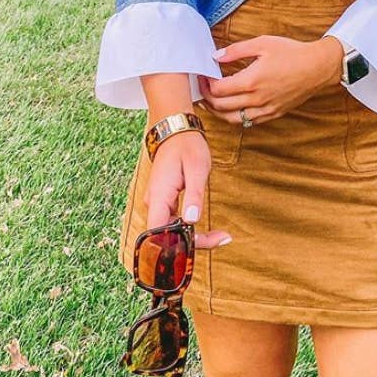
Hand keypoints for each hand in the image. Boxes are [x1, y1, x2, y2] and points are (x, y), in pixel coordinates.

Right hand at [142, 130, 231, 247]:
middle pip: (167, 236)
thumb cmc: (187, 147)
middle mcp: (154, 203)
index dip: (176, 247)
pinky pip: (174, 222)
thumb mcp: (196, 168)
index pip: (158, 234)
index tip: (204, 243)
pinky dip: (190, 228)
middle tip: (223, 238)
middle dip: (193, 243)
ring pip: (171, 231)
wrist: (176, 130)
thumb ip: (194, 195)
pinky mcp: (164, 202)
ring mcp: (158, 203)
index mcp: (159, 197)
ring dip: (193, 237)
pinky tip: (209, 230)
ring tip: (221, 236)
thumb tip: (192, 221)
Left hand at [197, 34, 344, 124]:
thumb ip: (236, 50)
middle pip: (221, 106)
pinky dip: (235, 117)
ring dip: (218, 112)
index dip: (206, 84)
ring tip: (211, 102)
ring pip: (233, 118)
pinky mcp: (274, 113)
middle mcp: (257, 99)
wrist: (318, 67)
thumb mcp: (262, 43)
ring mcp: (266, 109)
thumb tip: (216, 56)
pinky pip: (248, 121)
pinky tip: (232, 108)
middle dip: (207, 98)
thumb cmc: (291, 52)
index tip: (202, 76)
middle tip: (203, 88)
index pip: (218, 90)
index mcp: (252, 80)